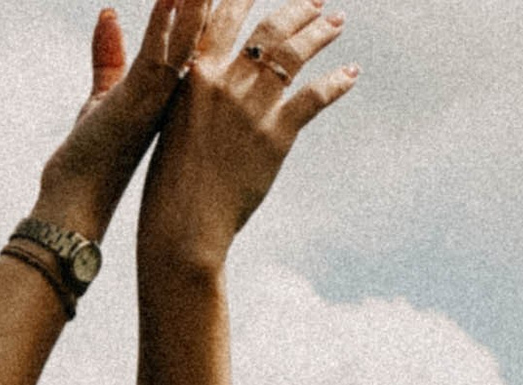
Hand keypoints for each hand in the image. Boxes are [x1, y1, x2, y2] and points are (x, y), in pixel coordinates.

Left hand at [36, 0, 205, 242]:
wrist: (78, 203)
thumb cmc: (91, 159)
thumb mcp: (104, 97)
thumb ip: (108, 55)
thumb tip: (107, 14)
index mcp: (175, 96)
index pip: (201, 41)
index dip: (213, 11)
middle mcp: (177, 95)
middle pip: (207, 35)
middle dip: (227, 4)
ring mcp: (161, 96)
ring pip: (189, 38)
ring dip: (199, 3)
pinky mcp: (138, 96)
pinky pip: (156, 49)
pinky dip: (164, 18)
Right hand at [137, 0, 355, 277]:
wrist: (184, 224)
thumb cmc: (171, 182)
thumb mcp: (173, 123)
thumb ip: (194, 92)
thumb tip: (208, 80)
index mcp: (195, 75)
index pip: (224, 18)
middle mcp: (225, 82)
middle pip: (268, 30)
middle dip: (295, 10)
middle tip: (314, 2)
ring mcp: (252, 106)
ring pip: (293, 54)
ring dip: (319, 34)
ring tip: (336, 23)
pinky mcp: (275, 134)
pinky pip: (313, 97)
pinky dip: (336, 82)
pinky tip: (351, 74)